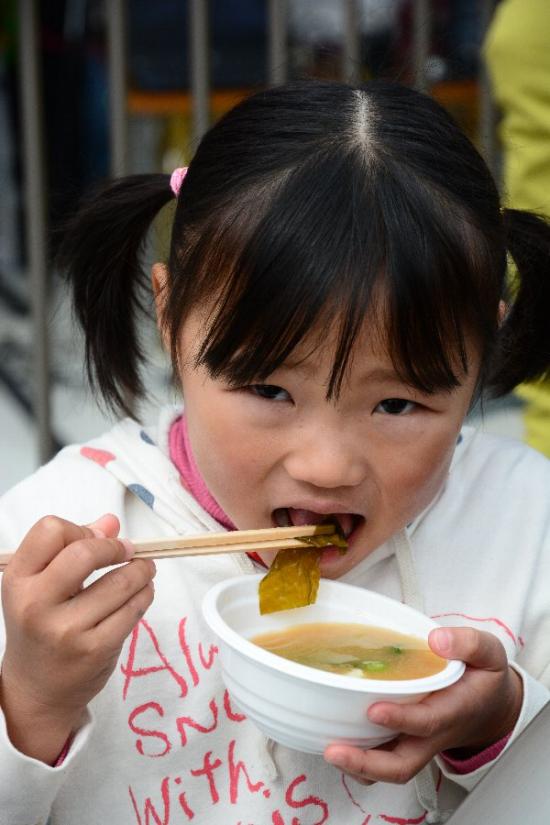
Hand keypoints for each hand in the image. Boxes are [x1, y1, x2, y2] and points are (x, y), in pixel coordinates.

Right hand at [0, 514, 155, 762]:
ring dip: (141, 570)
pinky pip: (133, 610)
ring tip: (145, 569)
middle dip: (115, 547)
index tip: (95, 538)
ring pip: (119, 582)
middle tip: (128, 550)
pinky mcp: (95, 649)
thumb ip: (73, 549)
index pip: (49, 530)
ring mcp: (67, 630)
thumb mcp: (42, 587)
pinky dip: (144, 595)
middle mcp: (36, 604)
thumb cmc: (41, 627)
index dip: (79, 528)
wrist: (37, 691)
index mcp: (18, 580)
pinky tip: (143, 592)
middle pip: (85, 552)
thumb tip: (111, 522)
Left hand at [324, 627, 522, 784]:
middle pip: (402, 764)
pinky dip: (358, 760)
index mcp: (454, 710)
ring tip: (329, 750)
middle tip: (335, 750)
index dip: (401, 719)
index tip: (374, 710)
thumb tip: (436, 640)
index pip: (427, 721)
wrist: (491, 707)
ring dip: (358, 766)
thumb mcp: (488, 653)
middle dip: (367, 762)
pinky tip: (335, 742)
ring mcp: (417, 744)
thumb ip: (468, 643)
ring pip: (388, 768)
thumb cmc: (483, 678)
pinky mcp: (405, 743)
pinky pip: (382, 759)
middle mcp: (433, 735)